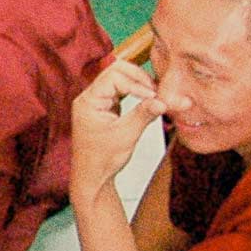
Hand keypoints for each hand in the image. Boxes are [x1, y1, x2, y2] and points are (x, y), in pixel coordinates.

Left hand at [69, 59, 164, 205]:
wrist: (92, 178)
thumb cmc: (102, 160)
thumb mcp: (126, 135)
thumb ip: (144, 114)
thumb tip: (163, 101)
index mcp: (88, 101)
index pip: (113, 77)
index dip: (136, 83)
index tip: (153, 96)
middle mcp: (89, 98)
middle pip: (115, 71)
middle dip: (137, 77)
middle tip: (155, 90)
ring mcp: (96, 102)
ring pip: (118, 79)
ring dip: (137, 84)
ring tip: (154, 95)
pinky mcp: (104, 108)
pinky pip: (120, 91)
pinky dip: (135, 92)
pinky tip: (147, 99)